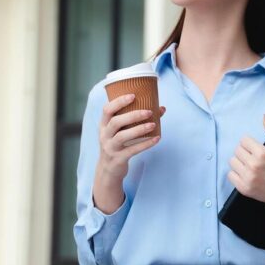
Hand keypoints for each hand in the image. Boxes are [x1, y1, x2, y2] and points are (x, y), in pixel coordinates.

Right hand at [93, 93, 165, 213]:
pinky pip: (132, 150)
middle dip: (133, 115)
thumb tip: (161, 108)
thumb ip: (136, 120)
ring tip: (153, 125)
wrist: (109, 170)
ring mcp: (110, 148)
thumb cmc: (118, 144)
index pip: (107, 110)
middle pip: (115, 122)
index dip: (119, 101)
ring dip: (139, 129)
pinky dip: (145, 144)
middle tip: (149, 112)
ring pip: (122, 136)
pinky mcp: (118, 159)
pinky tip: (157, 138)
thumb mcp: (121, 131)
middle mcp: (104, 135)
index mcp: (104, 125)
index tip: (133, 95)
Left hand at [228, 113, 264, 215]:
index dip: (250, 143)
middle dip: (245, 152)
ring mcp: (248, 177)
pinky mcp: (244, 188)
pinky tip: (245, 174)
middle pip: (237, 150)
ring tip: (249, 165)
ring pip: (232, 161)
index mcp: (262, 153)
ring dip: (239, 162)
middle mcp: (253, 165)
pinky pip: (230, 175)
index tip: (255, 149)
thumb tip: (264, 117)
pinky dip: (236, 174)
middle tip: (253, 157)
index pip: (244, 140)